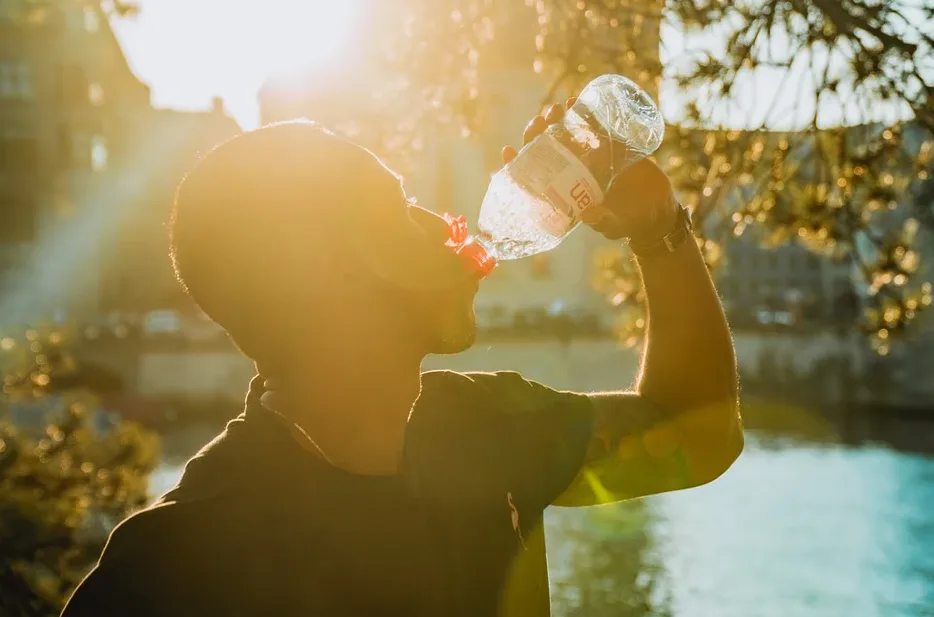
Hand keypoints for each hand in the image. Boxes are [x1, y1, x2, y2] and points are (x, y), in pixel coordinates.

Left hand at [501, 99, 678, 242]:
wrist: (655, 210)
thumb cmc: (627, 222)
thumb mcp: (613, 224)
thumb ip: (603, 221)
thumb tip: (590, 214)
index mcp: (564, 192)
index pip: (532, 177)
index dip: (516, 165)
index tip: (507, 150)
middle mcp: (571, 172)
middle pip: (544, 149)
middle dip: (537, 134)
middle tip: (540, 121)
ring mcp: (588, 158)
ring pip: (565, 135)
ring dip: (557, 120)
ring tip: (557, 108)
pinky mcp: (608, 147)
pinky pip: (591, 127)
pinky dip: (583, 114)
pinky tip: (577, 102)